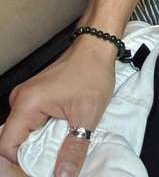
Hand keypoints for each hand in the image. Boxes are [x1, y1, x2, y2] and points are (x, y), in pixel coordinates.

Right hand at [0, 36, 115, 175]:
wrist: (98, 46)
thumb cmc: (92, 72)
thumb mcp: (87, 115)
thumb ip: (74, 148)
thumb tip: (64, 175)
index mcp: (27, 104)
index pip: (8, 146)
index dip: (24, 162)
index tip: (46, 165)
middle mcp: (21, 100)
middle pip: (16, 140)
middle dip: (37, 152)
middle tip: (60, 155)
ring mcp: (28, 96)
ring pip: (26, 131)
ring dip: (44, 140)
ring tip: (65, 139)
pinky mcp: (37, 95)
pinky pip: (34, 120)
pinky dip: (47, 129)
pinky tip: (64, 128)